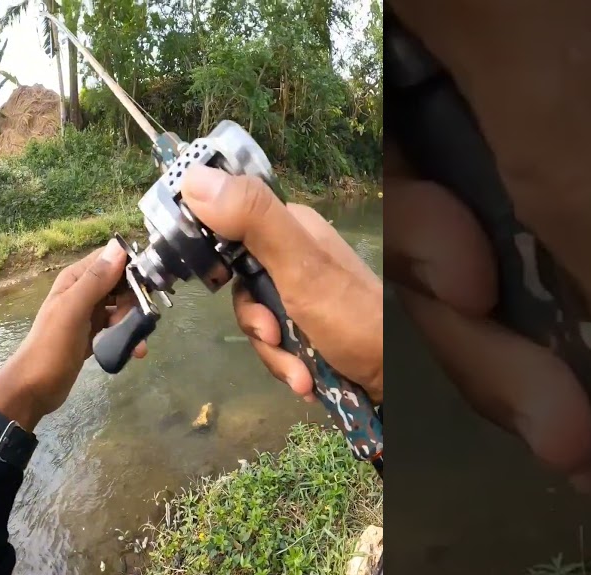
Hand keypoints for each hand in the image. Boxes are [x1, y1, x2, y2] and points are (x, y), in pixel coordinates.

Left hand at [0, 240, 142, 429]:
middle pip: (120, 285)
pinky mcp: (93, 336)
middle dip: (135, 300)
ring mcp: (88, 315)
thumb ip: (95, 280)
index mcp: (75, 280)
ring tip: (137, 343)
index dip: (131, 267)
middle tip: (140, 320)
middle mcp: (83, 293)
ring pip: (121, 308)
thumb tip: (118, 247)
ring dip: (133, 322)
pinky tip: (134, 351)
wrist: (34, 388)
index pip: (110, 259)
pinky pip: (117, 328)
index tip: (150, 283)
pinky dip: (127, 337)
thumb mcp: (73, 310)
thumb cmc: (51, 347)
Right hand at [180, 165, 383, 403]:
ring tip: (301, 372)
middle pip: (240, 287)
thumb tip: (193, 178)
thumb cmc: (354, 319)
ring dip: (274, 355)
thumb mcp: (300, 267)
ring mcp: (300, 295)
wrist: (397, 379)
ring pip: (257, 322)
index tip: (222, 286)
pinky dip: (288, 367)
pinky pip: (275, 345)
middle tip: (275, 336)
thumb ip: (253, 221)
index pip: (228, 226)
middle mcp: (294, 256)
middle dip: (256, 324)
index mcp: (291, 227)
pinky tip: (308, 380)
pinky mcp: (307, 327)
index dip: (217, 260)